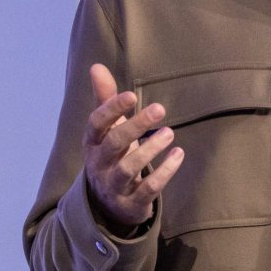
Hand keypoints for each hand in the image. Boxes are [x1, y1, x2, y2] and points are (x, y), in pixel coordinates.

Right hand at [83, 63, 184, 230]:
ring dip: (150, 150)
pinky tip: (179, 155)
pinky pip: (147, 189)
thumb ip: (105, 99)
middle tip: (160, 109)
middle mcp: (99, 164)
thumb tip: (96, 66)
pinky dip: (164, 172)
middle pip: (114, 144)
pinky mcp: (131, 203)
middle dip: (136, 126)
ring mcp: (113, 186)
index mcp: (91, 143)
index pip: (96, 123)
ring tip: (170, 133)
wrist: (109, 204)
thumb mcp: (106, 130)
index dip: (112, 109)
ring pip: (128, 168)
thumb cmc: (111, 155)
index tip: (132, 94)